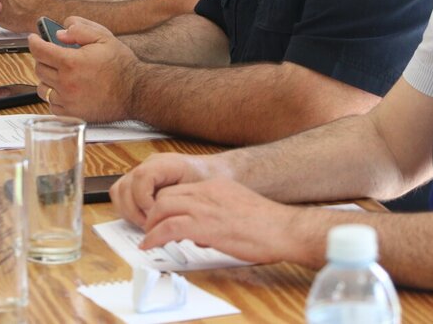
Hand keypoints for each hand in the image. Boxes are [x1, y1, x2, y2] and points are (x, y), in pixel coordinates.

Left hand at [29, 16, 138, 122]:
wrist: (135, 92)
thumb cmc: (121, 65)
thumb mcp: (104, 37)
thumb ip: (80, 29)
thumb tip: (60, 32)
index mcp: (71, 62)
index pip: (40, 50)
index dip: (34, 42)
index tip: (34, 39)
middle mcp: (66, 82)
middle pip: (39, 68)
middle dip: (43, 58)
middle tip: (52, 54)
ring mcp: (67, 100)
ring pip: (42, 88)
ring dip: (47, 78)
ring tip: (59, 73)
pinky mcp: (71, 114)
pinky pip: (51, 104)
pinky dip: (54, 96)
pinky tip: (65, 89)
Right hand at [111, 153, 217, 226]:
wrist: (213, 171)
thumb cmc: (210, 179)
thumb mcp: (203, 191)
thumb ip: (187, 205)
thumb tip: (172, 227)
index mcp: (167, 163)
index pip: (142, 176)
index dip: (144, 199)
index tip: (154, 214)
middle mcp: (151, 165)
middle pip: (126, 186)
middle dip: (136, 211)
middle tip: (151, 225)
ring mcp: (143, 171)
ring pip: (119, 191)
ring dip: (130, 212)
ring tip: (148, 223)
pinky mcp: (139, 182)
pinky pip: (121, 195)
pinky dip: (128, 210)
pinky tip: (145, 219)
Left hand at [139, 177, 299, 264]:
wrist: (283, 229)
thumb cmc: (268, 225)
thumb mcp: (238, 209)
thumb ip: (218, 215)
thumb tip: (201, 234)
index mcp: (217, 186)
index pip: (180, 189)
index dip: (165, 204)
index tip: (161, 218)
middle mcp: (208, 191)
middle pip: (166, 195)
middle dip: (153, 213)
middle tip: (151, 228)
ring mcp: (206, 207)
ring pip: (162, 207)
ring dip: (150, 225)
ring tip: (149, 239)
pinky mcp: (205, 225)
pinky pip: (169, 227)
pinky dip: (154, 237)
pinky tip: (150, 245)